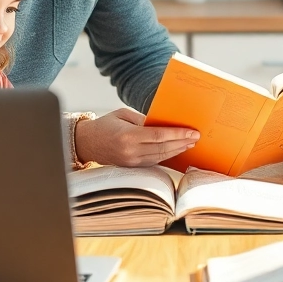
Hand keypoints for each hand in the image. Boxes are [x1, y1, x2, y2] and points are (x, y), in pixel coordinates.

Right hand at [74, 108, 197, 166]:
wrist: (86, 142)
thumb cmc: (105, 124)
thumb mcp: (123, 114)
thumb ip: (143, 119)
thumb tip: (164, 124)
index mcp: (128, 135)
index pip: (159, 136)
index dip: (178, 134)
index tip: (192, 132)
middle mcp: (130, 151)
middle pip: (163, 148)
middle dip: (182, 143)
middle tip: (196, 137)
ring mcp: (131, 161)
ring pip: (160, 157)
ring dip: (177, 151)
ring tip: (190, 144)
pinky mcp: (131, 167)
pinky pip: (153, 162)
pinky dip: (167, 156)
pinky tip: (176, 151)